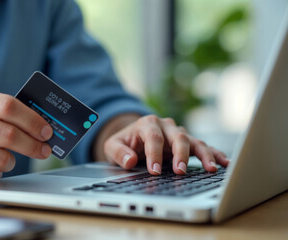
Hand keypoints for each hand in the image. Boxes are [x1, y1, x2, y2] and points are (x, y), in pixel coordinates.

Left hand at [103, 115, 228, 174]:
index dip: (155, 153)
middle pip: (178, 137)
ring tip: (211, 168)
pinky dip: (214, 154)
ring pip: (194, 141)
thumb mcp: (112, 146)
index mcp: (147, 123)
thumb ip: (118, 152)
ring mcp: (178, 133)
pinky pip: (203, 147)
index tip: (154, 171)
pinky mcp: (187, 143)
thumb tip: (129, 161)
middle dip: (180, 155)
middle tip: (180, 171)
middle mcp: (166, 125)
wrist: (133, 138)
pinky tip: (224, 163)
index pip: (153, 137)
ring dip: (204, 155)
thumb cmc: (124, 143)